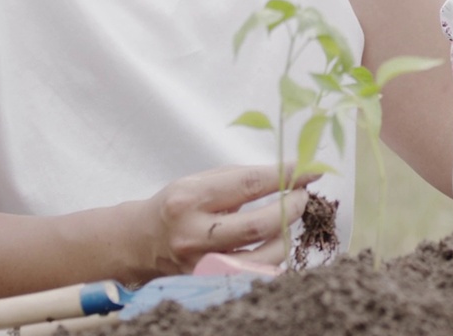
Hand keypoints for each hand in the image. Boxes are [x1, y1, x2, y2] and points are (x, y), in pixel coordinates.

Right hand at [138, 164, 316, 275]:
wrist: (142, 241)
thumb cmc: (179, 204)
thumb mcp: (200, 181)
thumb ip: (242, 177)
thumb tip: (291, 173)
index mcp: (191, 197)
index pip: (249, 184)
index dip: (285, 175)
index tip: (310, 169)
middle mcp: (193, 233)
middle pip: (258, 225)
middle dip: (291, 207)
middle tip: (302, 196)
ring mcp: (200, 264)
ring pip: (262, 257)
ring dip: (286, 236)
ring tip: (287, 220)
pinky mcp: (208, 282)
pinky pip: (255, 274)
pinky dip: (272, 258)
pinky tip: (274, 242)